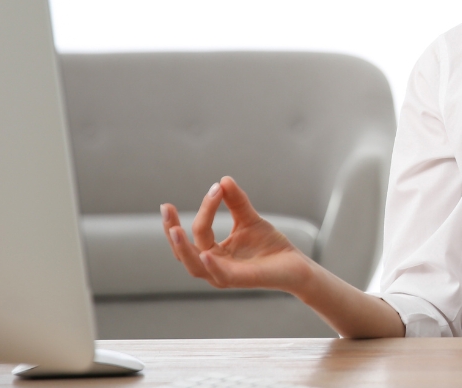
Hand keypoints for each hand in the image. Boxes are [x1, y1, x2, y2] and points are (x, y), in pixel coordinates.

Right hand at [161, 176, 312, 291]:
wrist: (296, 265)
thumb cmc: (270, 246)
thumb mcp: (249, 219)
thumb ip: (236, 202)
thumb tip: (223, 180)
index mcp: (213, 252)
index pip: (198, 231)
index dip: (204, 208)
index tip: (216, 187)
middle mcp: (213, 266)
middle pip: (183, 251)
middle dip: (171, 230)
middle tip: (165, 208)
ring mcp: (224, 276)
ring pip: (195, 266)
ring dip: (183, 248)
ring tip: (175, 229)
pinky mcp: (240, 281)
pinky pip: (220, 275)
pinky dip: (211, 266)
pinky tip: (206, 253)